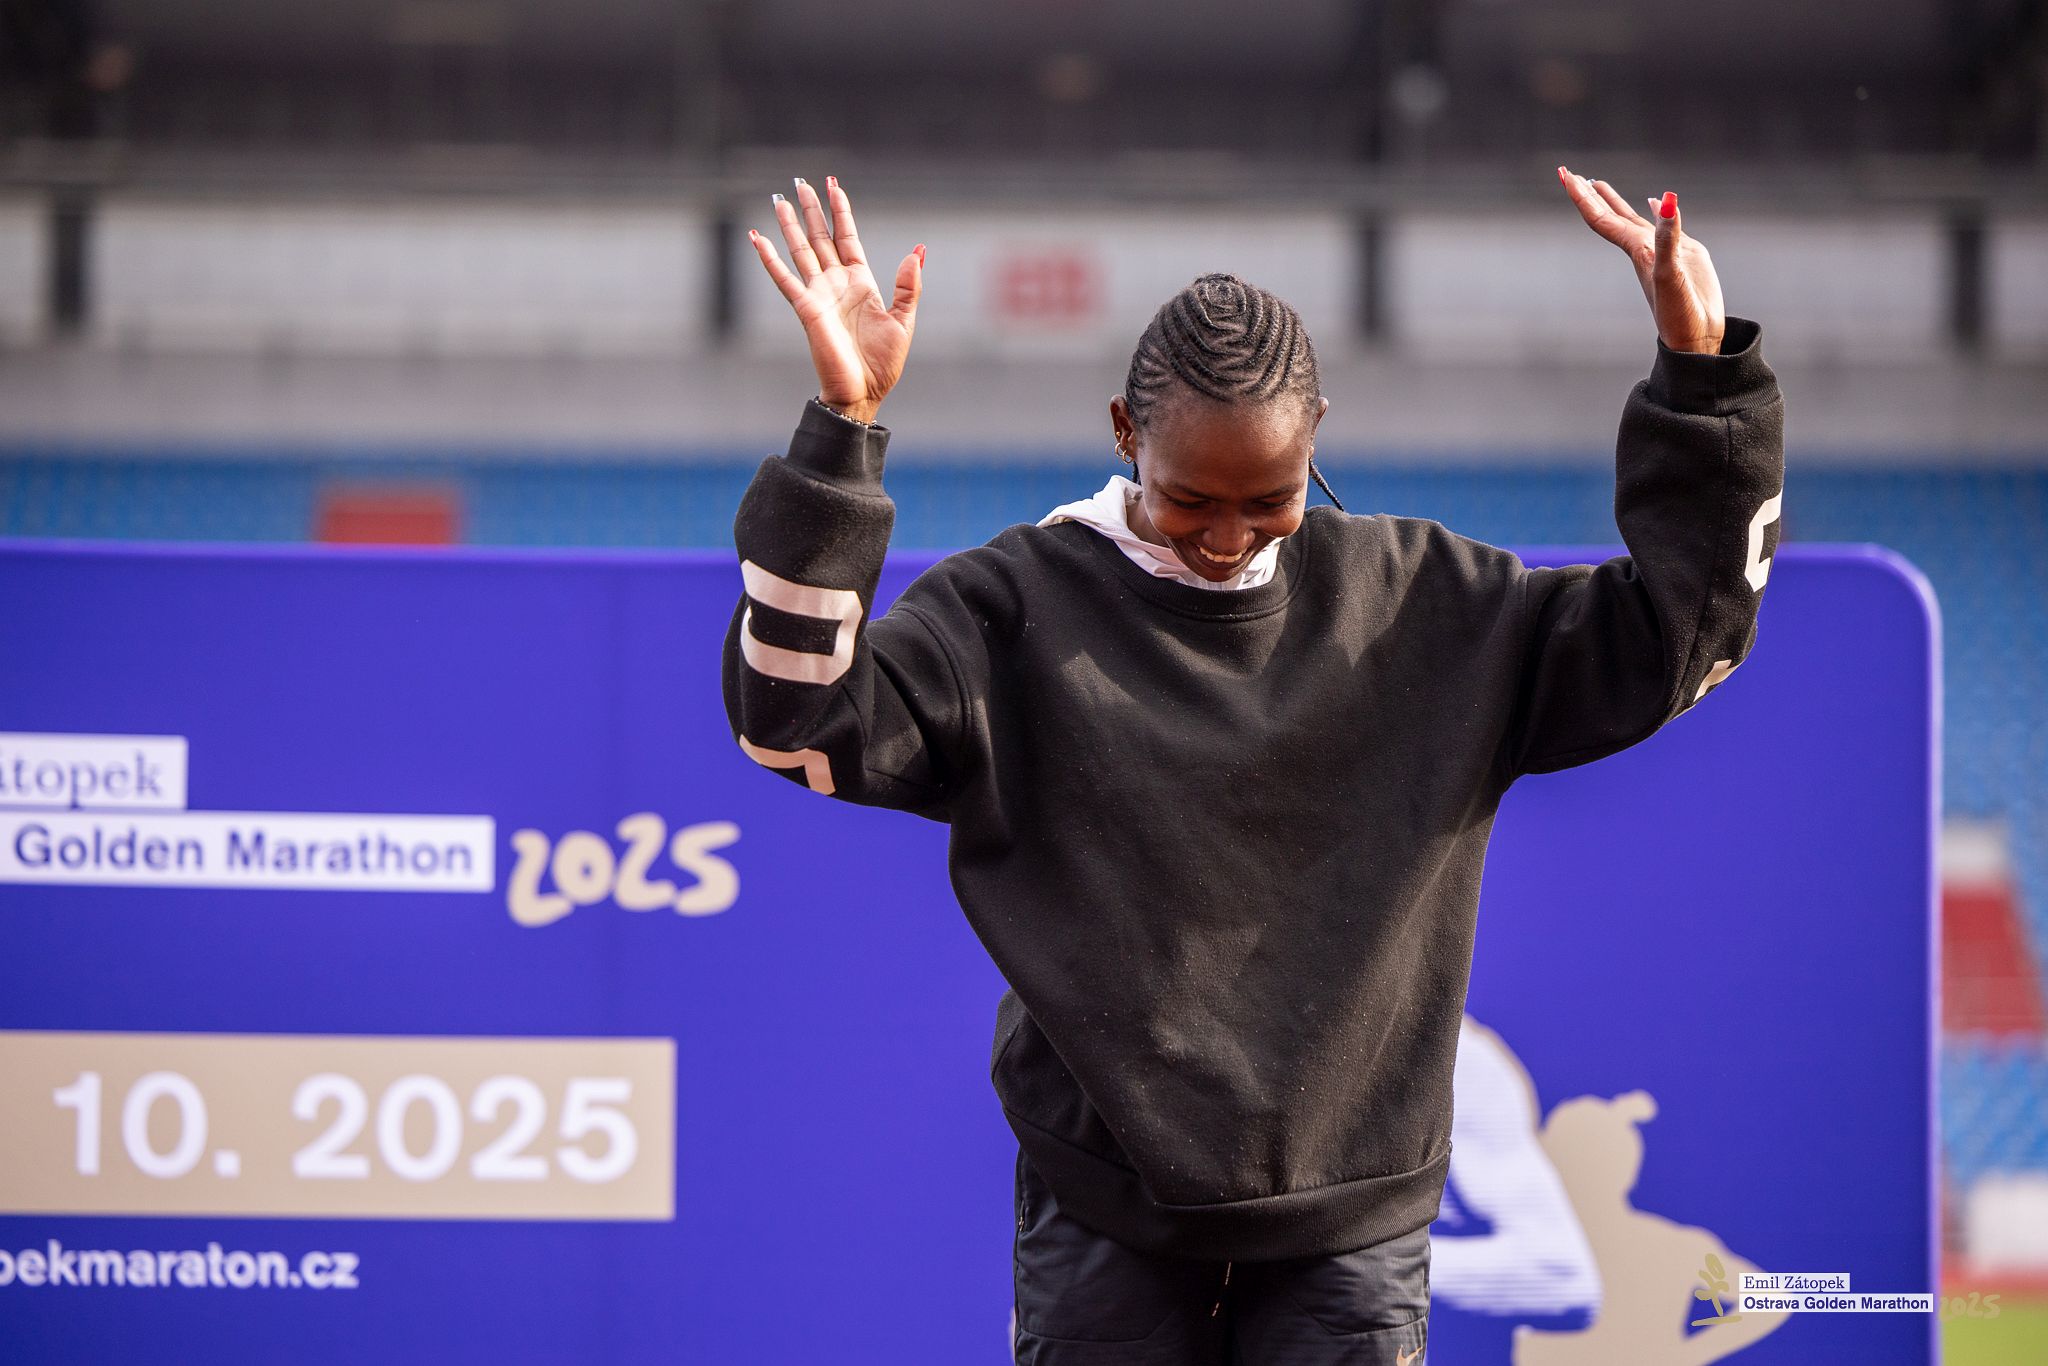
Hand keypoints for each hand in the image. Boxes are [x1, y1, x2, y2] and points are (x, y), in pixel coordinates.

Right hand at [749, 175, 923, 422]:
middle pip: (821, 237)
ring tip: (779, 199)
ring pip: (801, 250)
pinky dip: (770, 259)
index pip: (847, 237)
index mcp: (861, 282)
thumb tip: (917, 250)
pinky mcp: (806, 309)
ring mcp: (819, 294)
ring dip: (790, 225)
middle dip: (812, 210)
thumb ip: (909, 285)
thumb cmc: (883, 362)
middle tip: (801, 182)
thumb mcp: (905, 319)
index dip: (841, 212)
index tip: (834, 186)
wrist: (863, 392)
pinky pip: (784, 279)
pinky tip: (758, 239)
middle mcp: (836, 283)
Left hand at [1558, 166, 1724, 354]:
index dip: (1582, 197)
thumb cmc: (1678, 311)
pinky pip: (1661, 226)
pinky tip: (1654, 202)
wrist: (1696, 338)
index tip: (1564, 176)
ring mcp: (1661, 250)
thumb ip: (1668, 237)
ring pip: (1630, 219)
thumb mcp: (1672, 272)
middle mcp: (1643, 248)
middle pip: (1608, 215)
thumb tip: (1665, 201)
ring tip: (1597, 183)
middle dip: (1587, 194)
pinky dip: (1654, 211)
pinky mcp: (1683, 253)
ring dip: (1612, 201)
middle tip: (1568, 173)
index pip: (1601, 218)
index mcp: (1636, 250)